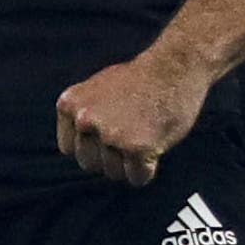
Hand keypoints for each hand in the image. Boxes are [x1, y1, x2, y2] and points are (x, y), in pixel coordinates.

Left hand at [56, 50, 208, 184]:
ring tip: (145, 138)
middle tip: (132, 138)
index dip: (92, 146)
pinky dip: (146, 171)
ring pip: (113, 173)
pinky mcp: (137, 147)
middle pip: (89, 163)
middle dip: (109, 157)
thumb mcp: (95, 90)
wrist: (174, 67)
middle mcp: (85, 121)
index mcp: (69, 106)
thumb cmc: (139, 79)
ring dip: (129, 164)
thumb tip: (78, 141)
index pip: (69, 149)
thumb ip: (82, 115)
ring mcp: (110, 135)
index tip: (110, 134)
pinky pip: (137, 177)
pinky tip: (155, 152)